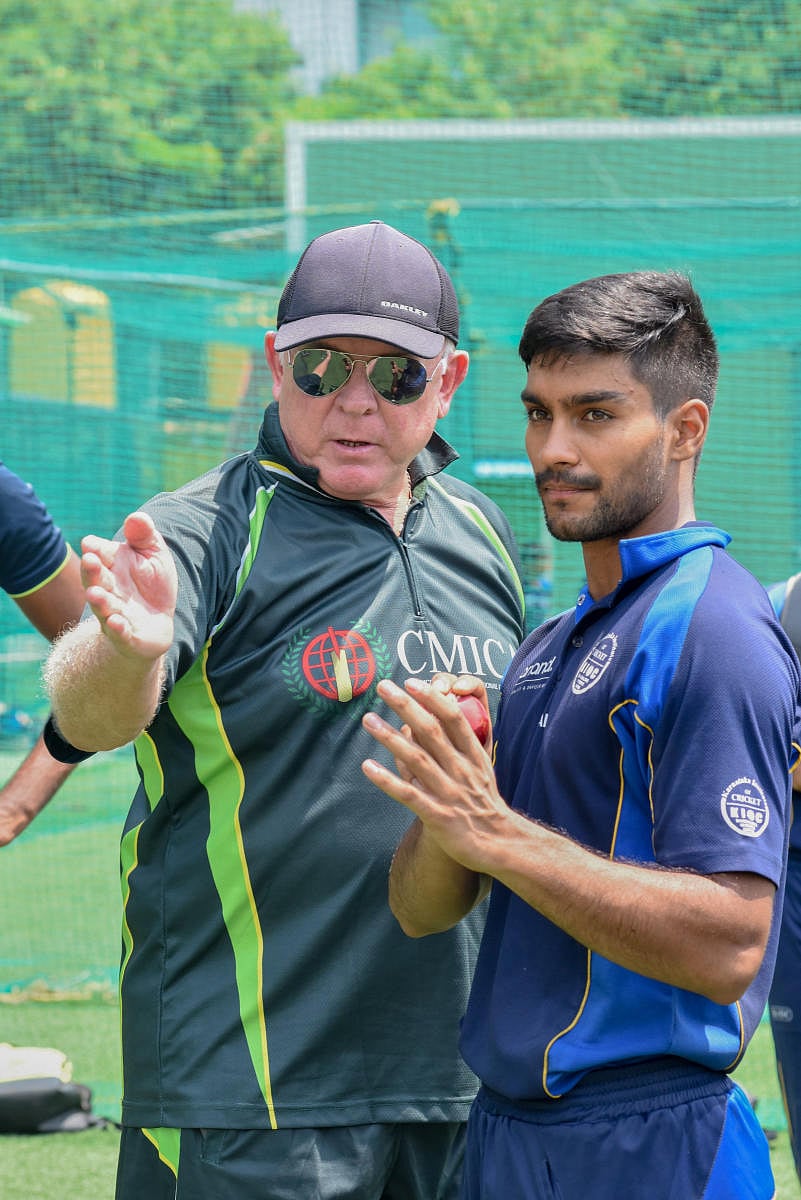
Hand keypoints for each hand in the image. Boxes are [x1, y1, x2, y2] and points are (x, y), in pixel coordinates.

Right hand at [80, 511, 176, 660]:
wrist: (156, 624)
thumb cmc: (151, 584)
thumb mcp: (153, 555)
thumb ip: (144, 536)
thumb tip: (137, 517)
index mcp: (113, 566)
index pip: (99, 554)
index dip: (96, 549)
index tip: (91, 544)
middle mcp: (108, 589)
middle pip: (96, 579)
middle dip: (92, 571)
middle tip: (89, 560)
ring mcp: (115, 613)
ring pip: (104, 607)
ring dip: (99, 601)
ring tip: (95, 593)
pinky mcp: (126, 636)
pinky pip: (120, 633)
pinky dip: (117, 628)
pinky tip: (116, 622)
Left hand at [361, 677, 509, 873]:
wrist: (500, 844)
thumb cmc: (484, 804)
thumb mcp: (480, 770)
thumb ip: (459, 747)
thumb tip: (434, 722)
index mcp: (473, 756)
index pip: (454, 719)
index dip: (432, 698)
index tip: (413, 682)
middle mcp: (461, 770)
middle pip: (431, 731)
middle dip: (406, 706)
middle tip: (384, 687)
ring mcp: (449, 792)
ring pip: (416, 759)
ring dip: (390, 737)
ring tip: (368, 719)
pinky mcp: (437, 816)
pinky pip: (409, 794)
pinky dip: (388, 780)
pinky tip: (368, 766)